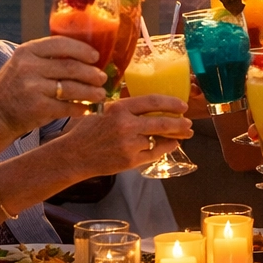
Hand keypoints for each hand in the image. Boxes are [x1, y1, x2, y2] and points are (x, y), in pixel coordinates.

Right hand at [0, 36, 107, 134]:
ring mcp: (33, 88)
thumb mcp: (23, 64)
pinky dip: (80, 108)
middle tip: (102, 78)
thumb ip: (46, 57)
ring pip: (72, 88)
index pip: (61, 44)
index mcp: (27, 51)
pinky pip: (67, 106)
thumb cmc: (13, 88)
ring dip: (91, 92)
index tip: (96, 56)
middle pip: (71, 67)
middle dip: (92, 73)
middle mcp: (29, 67)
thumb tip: (83, 56)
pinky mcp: (37, 108)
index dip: (82, 50)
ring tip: (101, 94)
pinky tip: (87, 109)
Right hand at [56, 93, 193, 174]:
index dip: (171, 103)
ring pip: (158, 139)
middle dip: (179, 123)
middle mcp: (125, 125)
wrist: (74, 155)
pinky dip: (163, 149)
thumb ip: (126, 109)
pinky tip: (169, 145)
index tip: (182, 105)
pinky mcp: (130, 160)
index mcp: (119, 108)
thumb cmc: (88, 131)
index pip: (152, 102)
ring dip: (174, 137)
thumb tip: (152, 107)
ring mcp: (129, 144)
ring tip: (183, 135)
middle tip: (188, 122)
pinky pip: (153, 153)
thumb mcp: (105, 111)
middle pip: (161, 122)